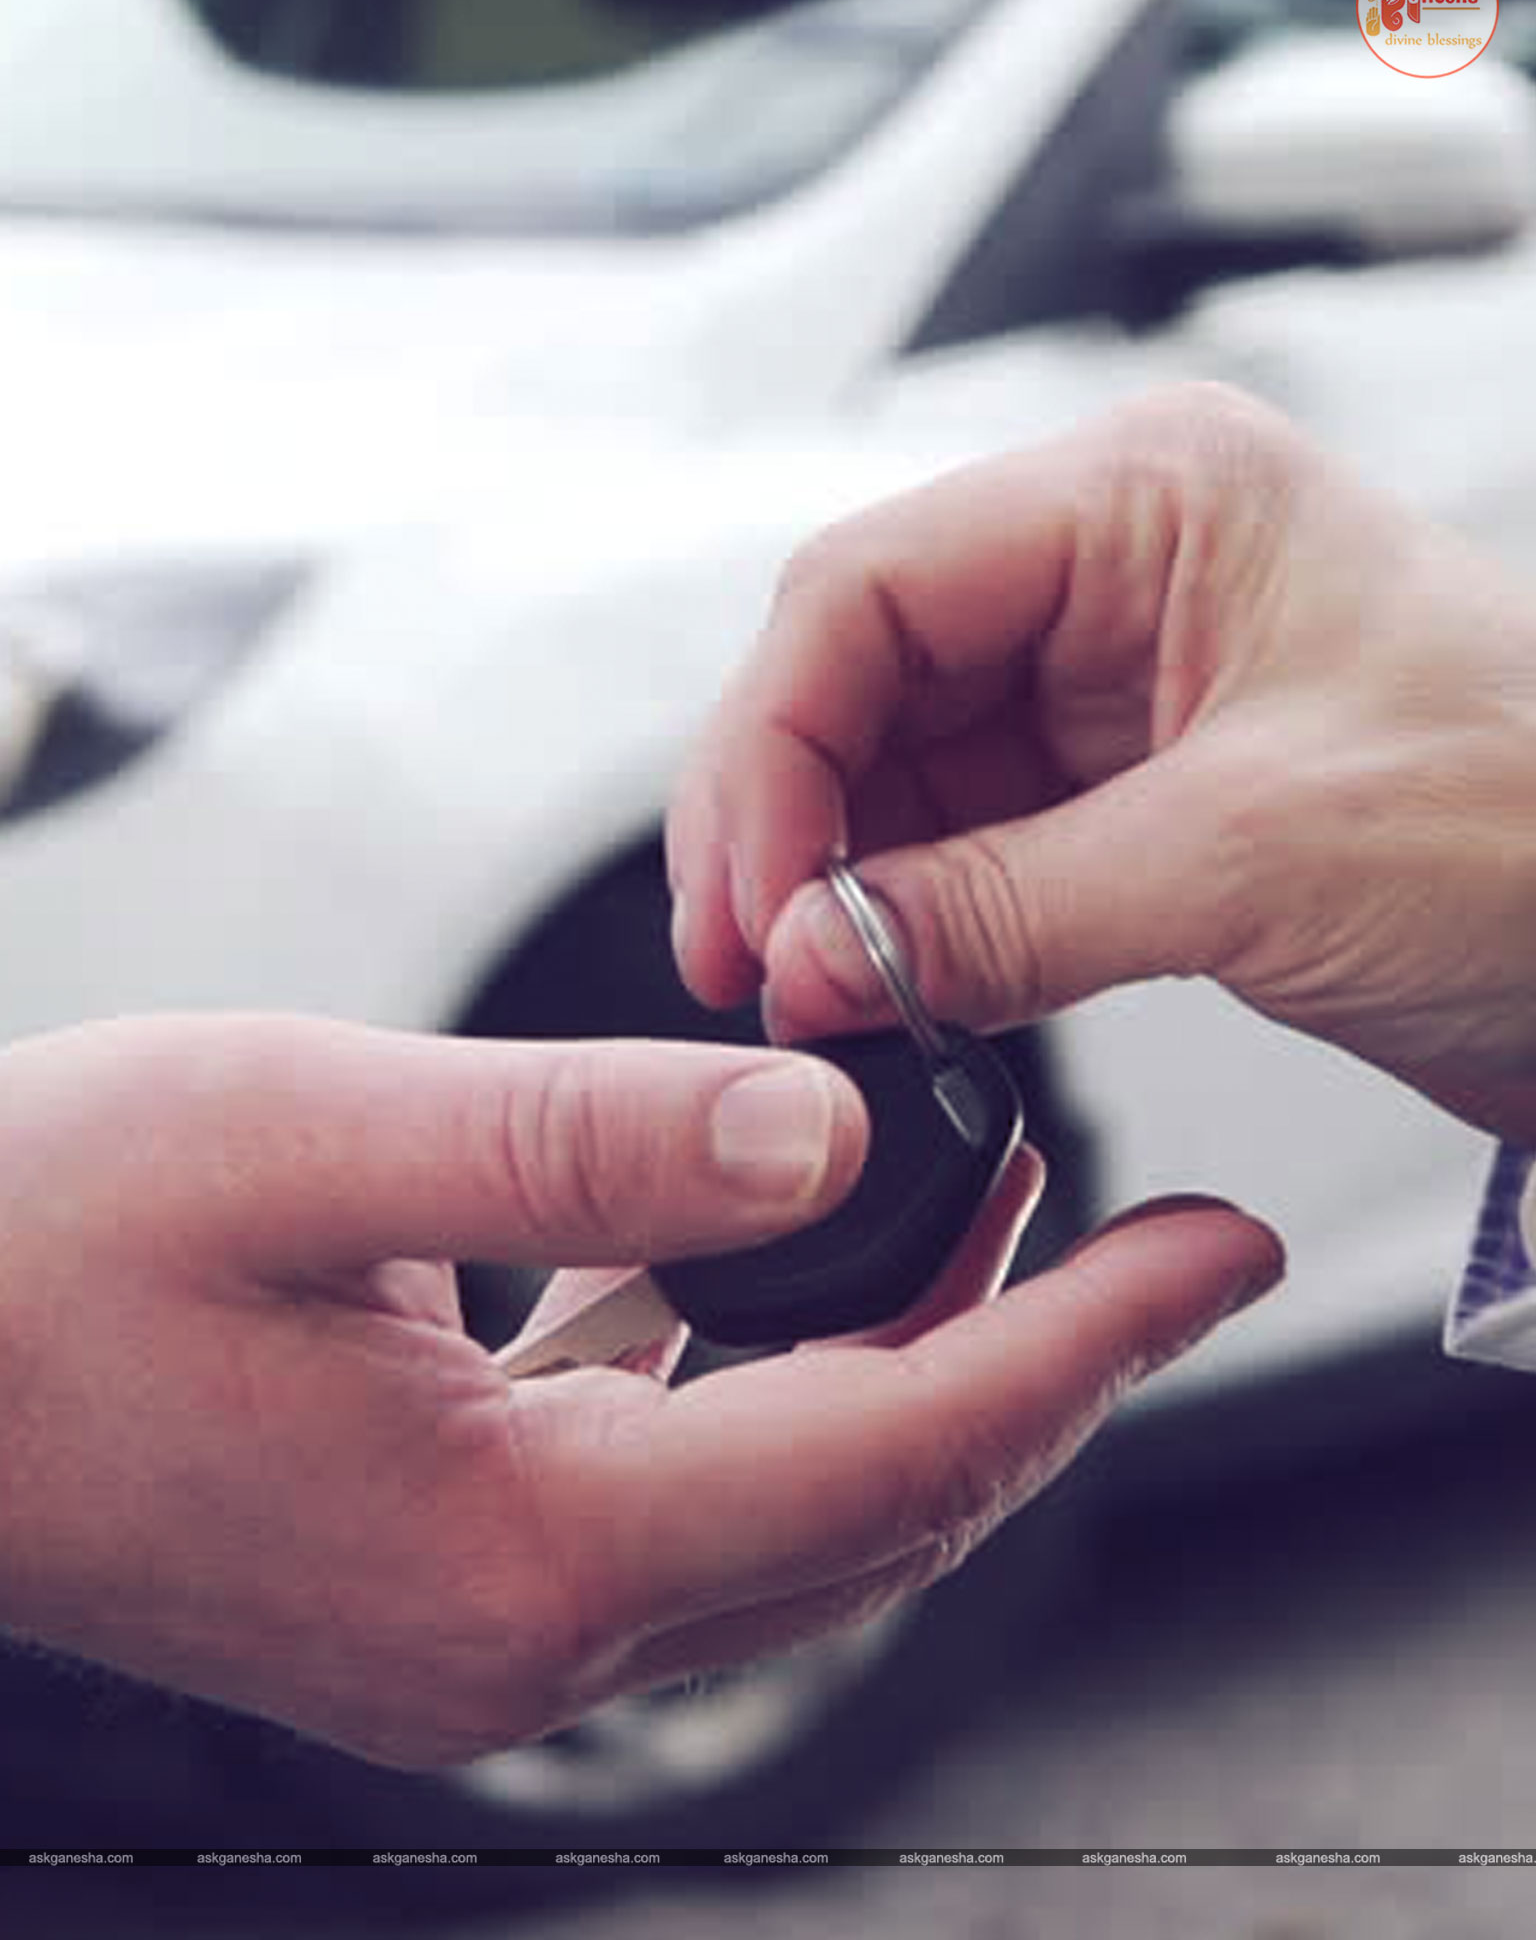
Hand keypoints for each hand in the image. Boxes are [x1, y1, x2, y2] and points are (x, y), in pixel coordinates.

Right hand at [0, 1011, 1277, 1766]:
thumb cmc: (38, 1247)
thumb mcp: (312, 1139)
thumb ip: (584, 1143)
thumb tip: (823, 1131)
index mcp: (516, 1549)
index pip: (891, 1448)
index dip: (1083, 1346)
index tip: (1217, 1256)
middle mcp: (522, 1626)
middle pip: (871, 1497)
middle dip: (1032, 1356)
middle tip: (1147, 1228)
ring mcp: (482, 1613)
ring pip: (786, 1490)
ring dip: (904, 1350)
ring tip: (984, 1191)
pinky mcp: (444, 1559)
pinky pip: (670, 1468)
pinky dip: (765, 1365)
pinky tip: (781, 1244)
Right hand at [668, 383, 1535, 1141]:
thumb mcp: (1253, 859)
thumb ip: (1000, 910)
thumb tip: (817, 958)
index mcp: (1150, 496)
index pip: (869, 587)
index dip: (774, 745)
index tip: (748, 897)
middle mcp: (1116, 574)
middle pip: (861, 675)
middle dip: (789, 822)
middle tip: (752, 961)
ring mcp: (1119, 688)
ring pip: (900, 770)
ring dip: (843, 883)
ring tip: (818, 994)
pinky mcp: (1133, 797)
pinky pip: (969, 847)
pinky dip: (916, 922)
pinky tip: (895, 987)